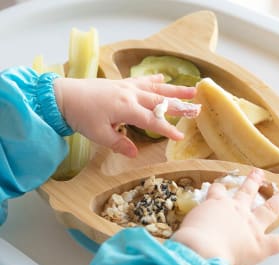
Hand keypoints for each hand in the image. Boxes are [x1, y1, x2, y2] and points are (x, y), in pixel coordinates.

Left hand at [54, 74, 197, 156]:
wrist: (63, 96)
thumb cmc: (80, 116)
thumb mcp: (99, 134)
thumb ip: (119, 143)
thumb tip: (135, 154)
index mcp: (127, 109)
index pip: (153, 121)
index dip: (167, 130)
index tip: (180, 137)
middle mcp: (131, 95)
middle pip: (161, 102)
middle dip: (180, 106)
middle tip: (197, 108)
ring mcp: (127, 87)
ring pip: (156, 88)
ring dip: (174, 89)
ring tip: (191, 89)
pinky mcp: (121, 83)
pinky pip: (142, 81)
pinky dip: (154, 80)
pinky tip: (162, 78)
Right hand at [173, 168, 278, 264]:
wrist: (202, 249)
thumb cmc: (191, 238)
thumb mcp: (188, 224)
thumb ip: (193, 223)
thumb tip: (190, 230)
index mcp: (218, 205)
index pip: (218, 192)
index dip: (217, 188)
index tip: (218, 186)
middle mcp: (237, 211)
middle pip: (247, 192)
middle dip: (253, 181)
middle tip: (258, 172)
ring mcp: (252, 226)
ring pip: (270, 209)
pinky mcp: (261, 245)